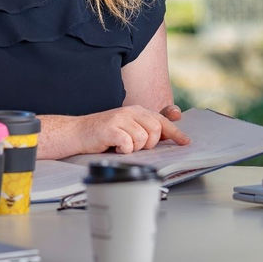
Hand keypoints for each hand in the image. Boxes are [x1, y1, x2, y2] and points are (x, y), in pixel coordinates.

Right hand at [74, 106, 190, 154]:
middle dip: (150, 143)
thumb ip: (146, 128)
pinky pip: (128, 144)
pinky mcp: (110, 129)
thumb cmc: (103, 133)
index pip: (162, 120)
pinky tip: (115, 148)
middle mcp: (130, 111)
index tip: (185, 142)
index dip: (175, 132)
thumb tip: (168, 133)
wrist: (77, 132)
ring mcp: (120, 119)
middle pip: (156, 130)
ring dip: (134, 148)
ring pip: (143, 139)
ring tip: (122, 146)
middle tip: (136, 146)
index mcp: (136, 110)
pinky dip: (124, 150)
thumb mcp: (127, 127)